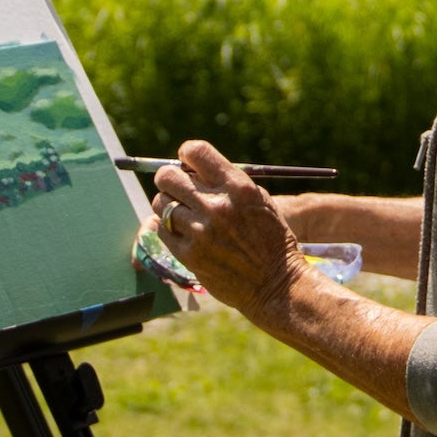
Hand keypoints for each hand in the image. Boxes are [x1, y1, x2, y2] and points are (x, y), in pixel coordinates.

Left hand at [151, 139, 311, 320]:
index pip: (195, 151)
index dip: (186, 154)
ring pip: (160, 204)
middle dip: (170, 179)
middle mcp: (216, 206)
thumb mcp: (258, 199)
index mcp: (237, 187)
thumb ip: (226, 182)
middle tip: (177, 188)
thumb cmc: (270, 238)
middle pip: (167, 176)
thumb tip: (190, 169)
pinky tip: (183, 232)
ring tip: (184, 214)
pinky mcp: (189, 255)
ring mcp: (200, 231)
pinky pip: (161, 231)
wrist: (276, 284)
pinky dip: (168, 229)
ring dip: (169, 206)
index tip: (187, 163)